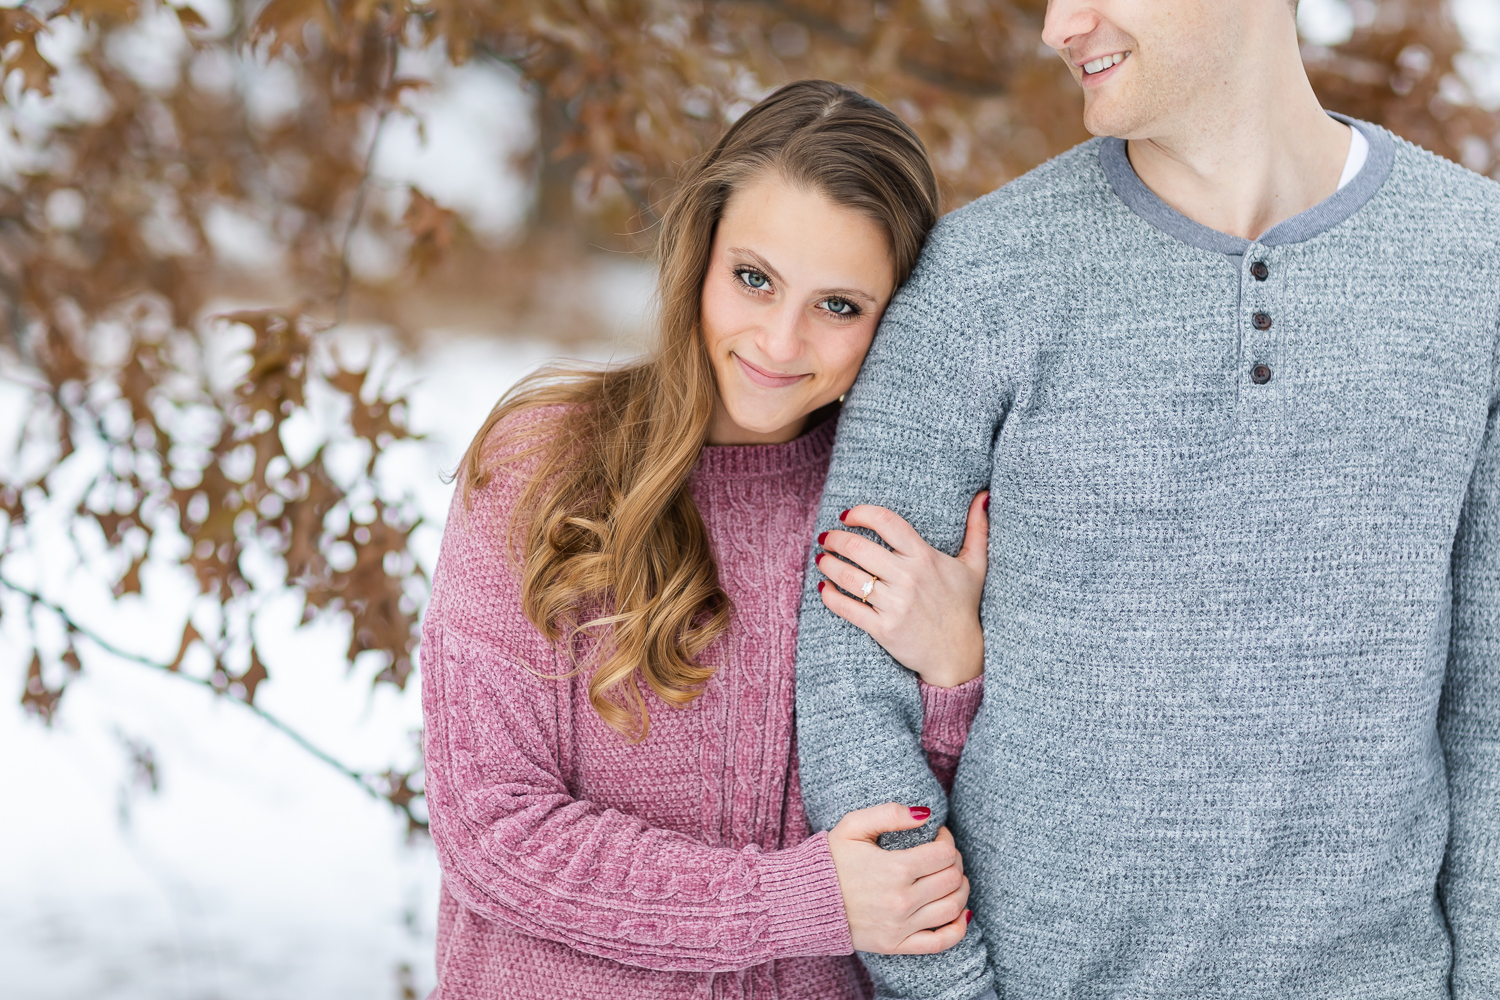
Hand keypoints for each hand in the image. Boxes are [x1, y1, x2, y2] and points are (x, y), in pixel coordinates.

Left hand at [815, 492, 988, 687]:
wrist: (959, 654)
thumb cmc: (963, 606)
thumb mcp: (976, 565)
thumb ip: (978, 528)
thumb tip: (983, 495)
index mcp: (925, 557)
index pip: (886, 522)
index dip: (861, 513)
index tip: (846, 515)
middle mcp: (908, 578)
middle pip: (859, 548)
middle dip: (835, 539)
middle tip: (827, 538)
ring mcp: (895, 605)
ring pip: (849, 577)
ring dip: (828, 564)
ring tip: (822, 559)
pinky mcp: (883, 629)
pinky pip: (847, 609)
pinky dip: (830, 596)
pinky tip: (823, 588)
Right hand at [827, 804, 970, 954]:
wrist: (804, 900)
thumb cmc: (830, 860)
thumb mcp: (853, 826)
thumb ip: (890, 814)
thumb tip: (926, 815)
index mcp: (895, 869)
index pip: (945, 854)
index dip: (947, 840)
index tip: (937, 836)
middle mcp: (901, 900)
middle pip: (953, 879)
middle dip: (955, 861)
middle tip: (942, 854)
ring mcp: (900, 926)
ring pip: (952, 907)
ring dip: (960, 889)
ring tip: (950, 877)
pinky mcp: (896, 945)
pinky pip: (940, 942)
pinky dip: (958, 928)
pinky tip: (959, 913)